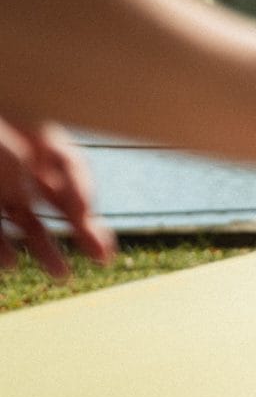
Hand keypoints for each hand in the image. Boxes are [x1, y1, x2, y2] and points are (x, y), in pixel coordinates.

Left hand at [0, 119, 116, 278]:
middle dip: (83, 232)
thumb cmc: (0, 120)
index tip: (84, 214)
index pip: (70, 166)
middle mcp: (22, 169)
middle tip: (104, 258)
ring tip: (63, 276)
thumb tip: (79, 203)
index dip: (81, 190)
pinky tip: (12, 263)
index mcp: (35, 141)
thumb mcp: (28, 141)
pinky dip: (2, 251)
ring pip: (29, 224)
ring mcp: (2, 191)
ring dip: (46, 251)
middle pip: (60, 202)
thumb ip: (57, 165)